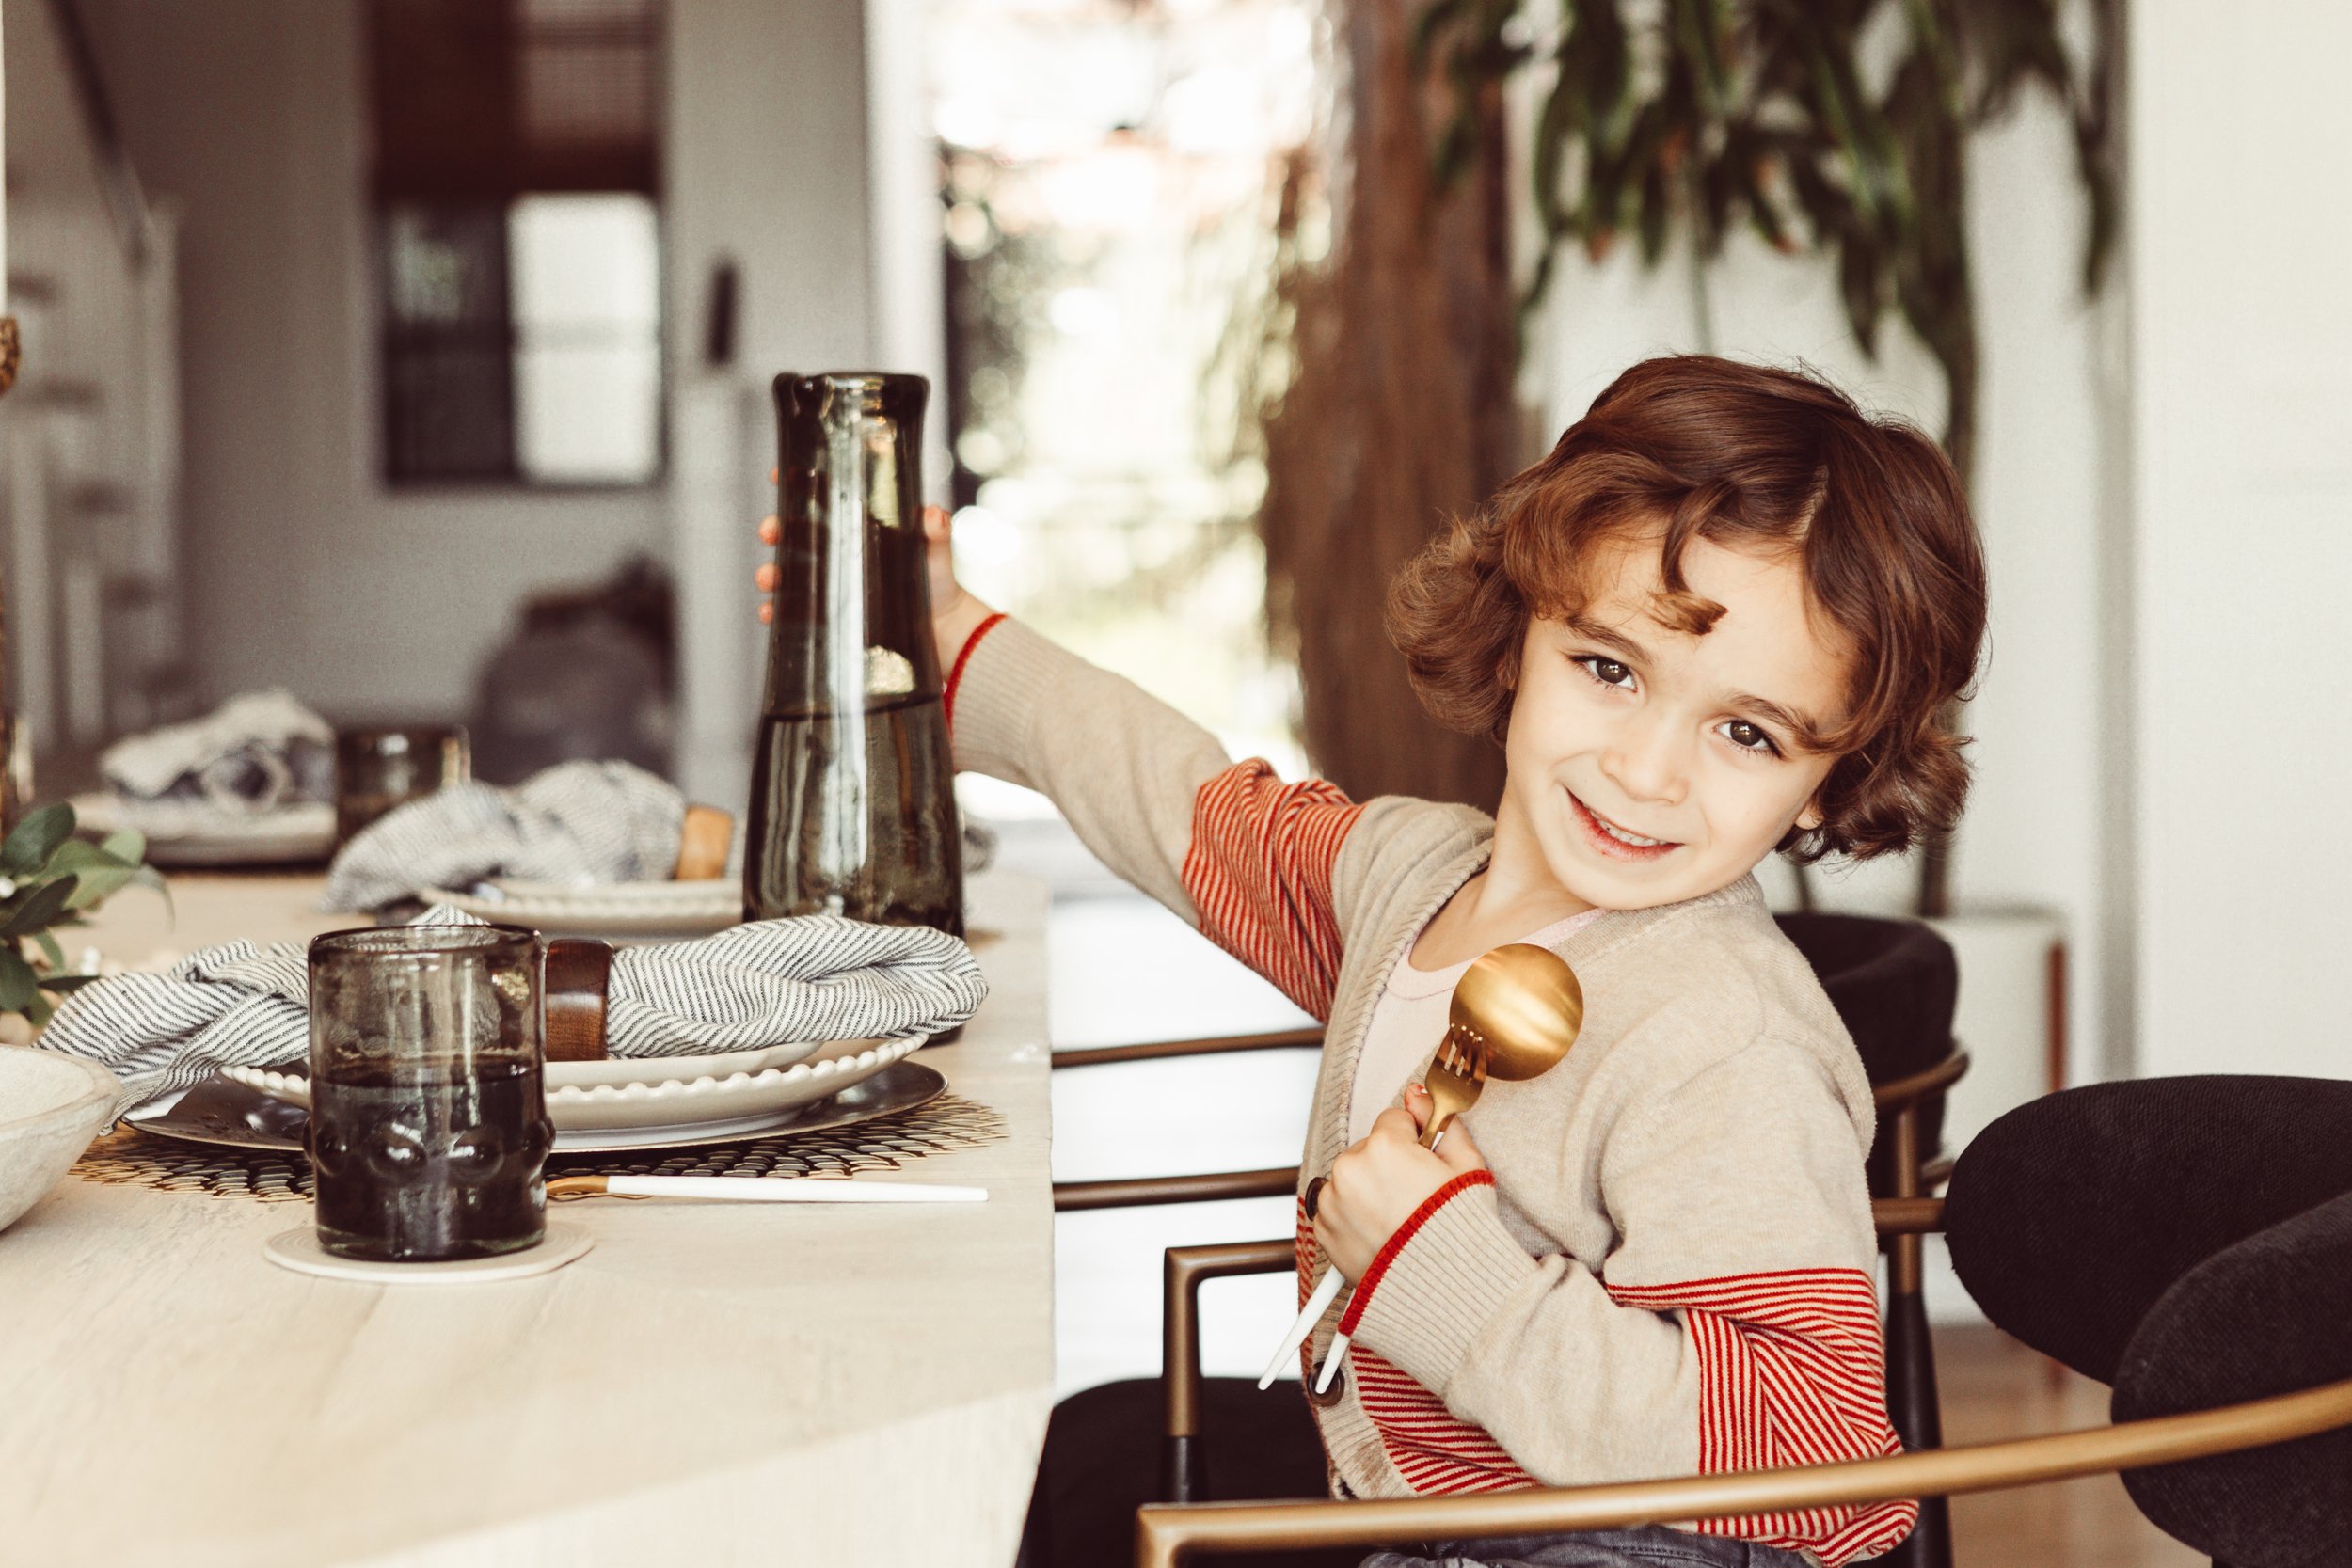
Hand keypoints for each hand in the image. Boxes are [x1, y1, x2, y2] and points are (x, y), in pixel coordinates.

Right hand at [756, 476, 996, 670]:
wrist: (944, 629)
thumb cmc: (938, 582)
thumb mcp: (936, 552)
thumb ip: (936, 533)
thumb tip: (934, 515)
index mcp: (862, 526)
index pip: (827, 497)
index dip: (801, 483)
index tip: (781, 475)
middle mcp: (842, 551)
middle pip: (798, 533)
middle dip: (777, 529)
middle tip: (770, 532)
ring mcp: (834, 583)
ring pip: (791, 571)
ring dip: (773, 572)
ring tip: (768, 578)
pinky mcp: (832, 615)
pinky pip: (797, 611)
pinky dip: (779, 611)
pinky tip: (771, 612)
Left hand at [1312, 1084, 1487, 1282]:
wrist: (1443, 1293)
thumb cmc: (1459, 1233)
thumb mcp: (1468, 1167)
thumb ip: (1442, 1122)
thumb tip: (1419, 1094)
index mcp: (1384, 1147)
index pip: (1395, 1120)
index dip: (1414, 1141)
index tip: (1424, 1164)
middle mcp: (1350, 1169)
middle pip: (1370, 1148)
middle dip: (1389, 1165)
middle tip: (1415, 1198)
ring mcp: (1332, 1201)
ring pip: (1351, 1177)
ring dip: (1369, 1189)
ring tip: (1399, 1218)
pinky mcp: (1323, 1230)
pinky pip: (1336, 1207)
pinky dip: (1353, 1215)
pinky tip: (1382, 1231)